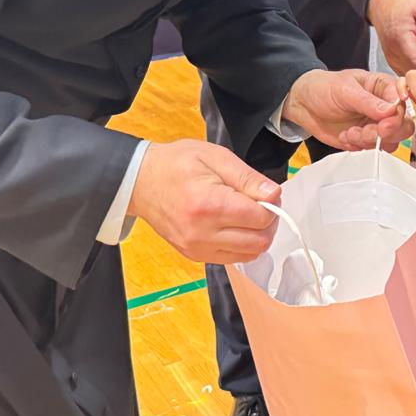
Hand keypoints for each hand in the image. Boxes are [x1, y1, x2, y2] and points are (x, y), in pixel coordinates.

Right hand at [129, 140, 280, 264]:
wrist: (141, 181)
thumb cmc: (176, 164)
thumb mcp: (215, 157)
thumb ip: (248, 178)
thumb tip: (274, 195)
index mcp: (210, 206)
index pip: (261, 219)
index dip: (272, 204)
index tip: (266, 193)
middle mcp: (203, 234)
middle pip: (259, 241)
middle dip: (269, 222)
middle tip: (262, 204)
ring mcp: (197, 248)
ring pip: (249, 254)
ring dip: (257, 236)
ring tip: (248, 215)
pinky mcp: (194, 256)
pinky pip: (232, 259)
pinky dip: (242, 245)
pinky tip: (235, 226)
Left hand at [282, 69, 412, 151]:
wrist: (304, 104)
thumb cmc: (324, 88)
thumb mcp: (344, 90)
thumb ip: (368, 102)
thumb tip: (391, 111)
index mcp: (384, 87)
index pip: (403, 104)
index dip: (396, 118)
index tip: (383, 125)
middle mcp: (385, 107)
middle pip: (404, 126)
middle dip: (384, 134)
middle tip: (364, 132)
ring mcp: (377, 124)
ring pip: (391, 141)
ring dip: (369, 141)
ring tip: (350, 133)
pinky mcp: (367, 139)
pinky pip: (374, 149)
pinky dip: (359, 146)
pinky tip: (346, 136)